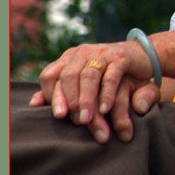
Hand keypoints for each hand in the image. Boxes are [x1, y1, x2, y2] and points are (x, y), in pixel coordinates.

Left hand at [28, 41, 154, 141]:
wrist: (141, 57)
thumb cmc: (107, 74)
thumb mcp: (84, 83)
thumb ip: (61, 91)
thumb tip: (34, 103)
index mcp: (68, 58)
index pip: (51, 75)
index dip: (52, 95)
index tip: (58, 116)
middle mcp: (82, 52)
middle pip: (68, 76)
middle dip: (70, 100)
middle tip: (75, 122)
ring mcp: (101, 52)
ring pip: (88, 76)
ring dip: (86, 100)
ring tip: (87, 120)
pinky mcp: (120, 56)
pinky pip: (111, 76)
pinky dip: (106, 94)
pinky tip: (105, 109)